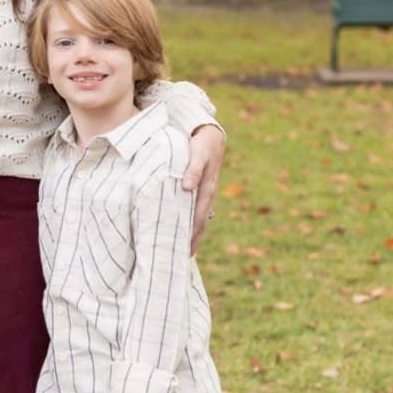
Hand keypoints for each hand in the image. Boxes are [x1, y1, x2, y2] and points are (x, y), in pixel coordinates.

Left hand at [182, 123, 225, 250]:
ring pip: (199, 217)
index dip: (192, 233)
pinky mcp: (201, 189)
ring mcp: (205, 192)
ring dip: (193, 233)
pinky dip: (191, 221)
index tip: (185, 249)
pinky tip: (184, 228)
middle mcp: (207, 194)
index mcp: (207, 189)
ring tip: (184, 250)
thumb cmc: (202, 144)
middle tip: (182, 258)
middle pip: (200, 222)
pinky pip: (196, 209)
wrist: (211, 135)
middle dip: (192, 239)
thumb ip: (192, 169)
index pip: (198, 216)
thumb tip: (187, 187)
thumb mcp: (198, 154)